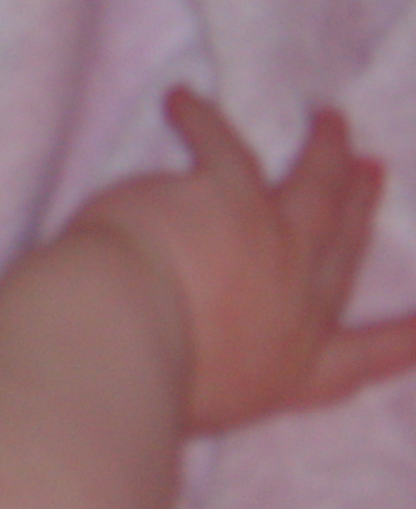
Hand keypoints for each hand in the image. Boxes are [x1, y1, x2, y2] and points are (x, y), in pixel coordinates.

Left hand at [78, 89, 415, 432]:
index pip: (362, 359)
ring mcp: (272, 243)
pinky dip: (200, 119)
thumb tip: (180, 352)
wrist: (120, 348)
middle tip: (371, 174)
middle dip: (356, 211)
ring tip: (331, 124)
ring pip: (312, 187)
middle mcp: (295, 307)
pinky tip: (181, 101)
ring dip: (323, 153)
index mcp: (291, 371)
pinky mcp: (227, 195)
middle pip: (339, 250)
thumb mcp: (188, 407)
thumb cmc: (140, 390)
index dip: (403, 340)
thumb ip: (200, 374)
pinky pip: (219, 144)